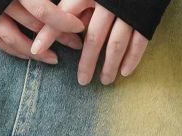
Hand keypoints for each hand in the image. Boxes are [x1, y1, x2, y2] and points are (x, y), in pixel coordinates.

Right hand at [0, 1, 85, 63]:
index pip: (43, 9)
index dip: (63, 20)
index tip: (79, 26)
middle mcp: (2, 1)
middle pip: (33, 25)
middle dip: (57, 36)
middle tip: (75, 44)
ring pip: (14, 38)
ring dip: (36, 52)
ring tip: (54, 59)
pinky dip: (15, 51)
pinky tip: (30, 56)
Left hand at [30, 1, 148, 83]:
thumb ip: (78, 5)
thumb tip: (62, 27)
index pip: (65, 14)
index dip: (50, 32)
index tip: (36, 50)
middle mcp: (108, 3)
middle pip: (94, 38)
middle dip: (87, 62)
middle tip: (82, 81)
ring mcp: (127, 13)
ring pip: (116, 44)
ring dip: (110, 65)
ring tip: (104, 81)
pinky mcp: (144, 19)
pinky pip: (139, 42)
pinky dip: (132, 59)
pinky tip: (124, 72)